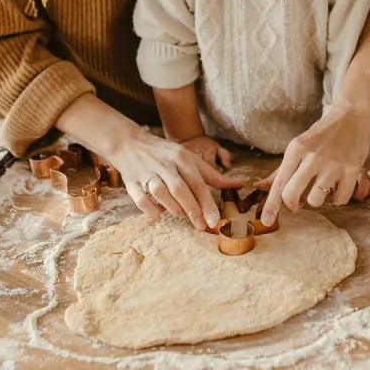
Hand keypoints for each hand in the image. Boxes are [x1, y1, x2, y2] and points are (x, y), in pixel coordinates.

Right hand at [104, 129, 242, 229]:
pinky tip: (160, 211)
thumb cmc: (166, 155)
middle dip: (192, 209)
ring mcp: (146, 173)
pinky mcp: (131, 182)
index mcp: (181, 158)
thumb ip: (213, 175)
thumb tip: (239, 185)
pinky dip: (152, 210)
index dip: (207, 203)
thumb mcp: (190, 159)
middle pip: (180, 189)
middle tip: (202, 226)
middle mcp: (165, 164)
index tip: (215, 221)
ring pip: (160, 194)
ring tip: (181, 214)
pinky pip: (141, 201)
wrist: (130, 144)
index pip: (197, 182)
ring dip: (173, 208)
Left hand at [260, 106, 369, 225]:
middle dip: (292, 205)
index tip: (266, 221)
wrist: (353, 117)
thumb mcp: (299, 145)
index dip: (271, 205)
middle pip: (291, 194)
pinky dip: (338, 197)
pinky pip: (340, 200)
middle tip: (297, 204)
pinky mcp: (352, 170)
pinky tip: (338, 185)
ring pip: (316, 200)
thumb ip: (283, 169)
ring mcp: (333, 164)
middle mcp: (313, 156)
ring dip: (317, 199)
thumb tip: (261, 187)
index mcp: (296, 149)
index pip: (279, 182)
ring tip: (322, 186)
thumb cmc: (323, 135)